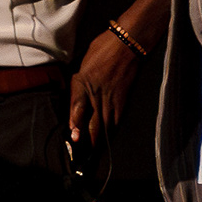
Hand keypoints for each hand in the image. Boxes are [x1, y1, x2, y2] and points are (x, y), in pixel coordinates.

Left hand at [69, 26, 141, 151]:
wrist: (128, 43)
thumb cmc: (103, 50)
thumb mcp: (83, 66)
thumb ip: (78, 87)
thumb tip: (77, 106)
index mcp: (84, 85)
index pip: (77, 110)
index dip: (75, 125)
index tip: (73, 137)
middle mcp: (98, 96)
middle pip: (94, 125)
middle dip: (89, 142)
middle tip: (85, 157)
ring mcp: (112, 99)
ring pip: (106, 126)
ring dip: (100, 141)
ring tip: (96, 154)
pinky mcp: (123, 100)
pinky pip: (116, 120)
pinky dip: (112, 131)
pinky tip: (109, 137)